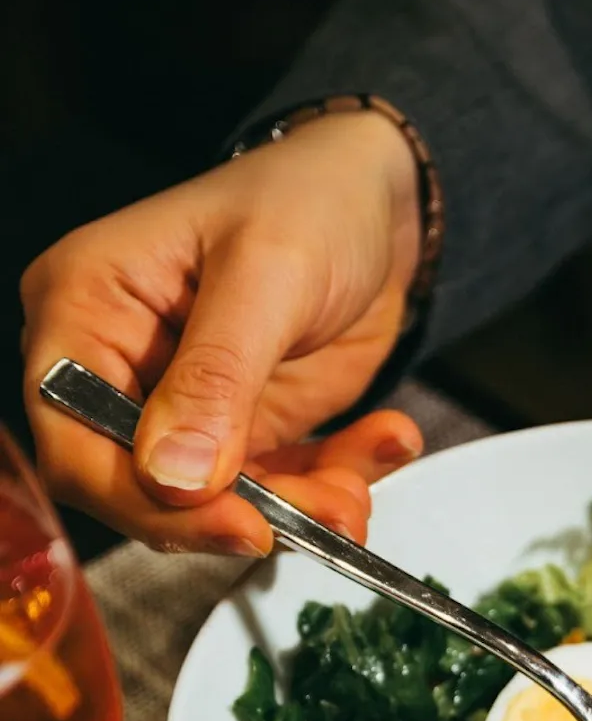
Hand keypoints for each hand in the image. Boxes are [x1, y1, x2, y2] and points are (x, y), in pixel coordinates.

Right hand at [21, 110, 425, 554]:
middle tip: (322, 516)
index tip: (236, 522)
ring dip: (300, 509)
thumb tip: (173, 477)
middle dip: (239, 514)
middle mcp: (119, 366)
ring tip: (360, 491)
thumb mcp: (266, 274)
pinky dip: (334, 484)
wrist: (381, 201)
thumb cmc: (309, 198)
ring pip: (220, 503)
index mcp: (86, 307)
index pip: (76, 443)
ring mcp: (182, 405)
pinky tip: (386, 442)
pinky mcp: (244, 430)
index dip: (146, 502)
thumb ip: (216, 376)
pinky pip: (279, 488)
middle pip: (143, 490)